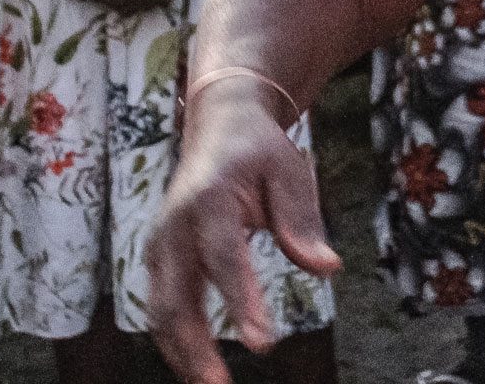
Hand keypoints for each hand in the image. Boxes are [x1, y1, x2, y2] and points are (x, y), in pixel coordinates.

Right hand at [147, 79, 342, 383]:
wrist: (219, 126)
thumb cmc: (259, 151)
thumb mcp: (290, 170)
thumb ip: (302, 220)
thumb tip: (327, 268)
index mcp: (209, 199)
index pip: (224, 260)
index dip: (241, 302)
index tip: (262, 342)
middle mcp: (174, 225)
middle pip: (175, 297)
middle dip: (195, 348)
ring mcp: (159, 243)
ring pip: (159, 310)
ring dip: (181, 353)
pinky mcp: (158, 257)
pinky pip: (160, 306)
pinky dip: (175, 339)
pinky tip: (199, 365)